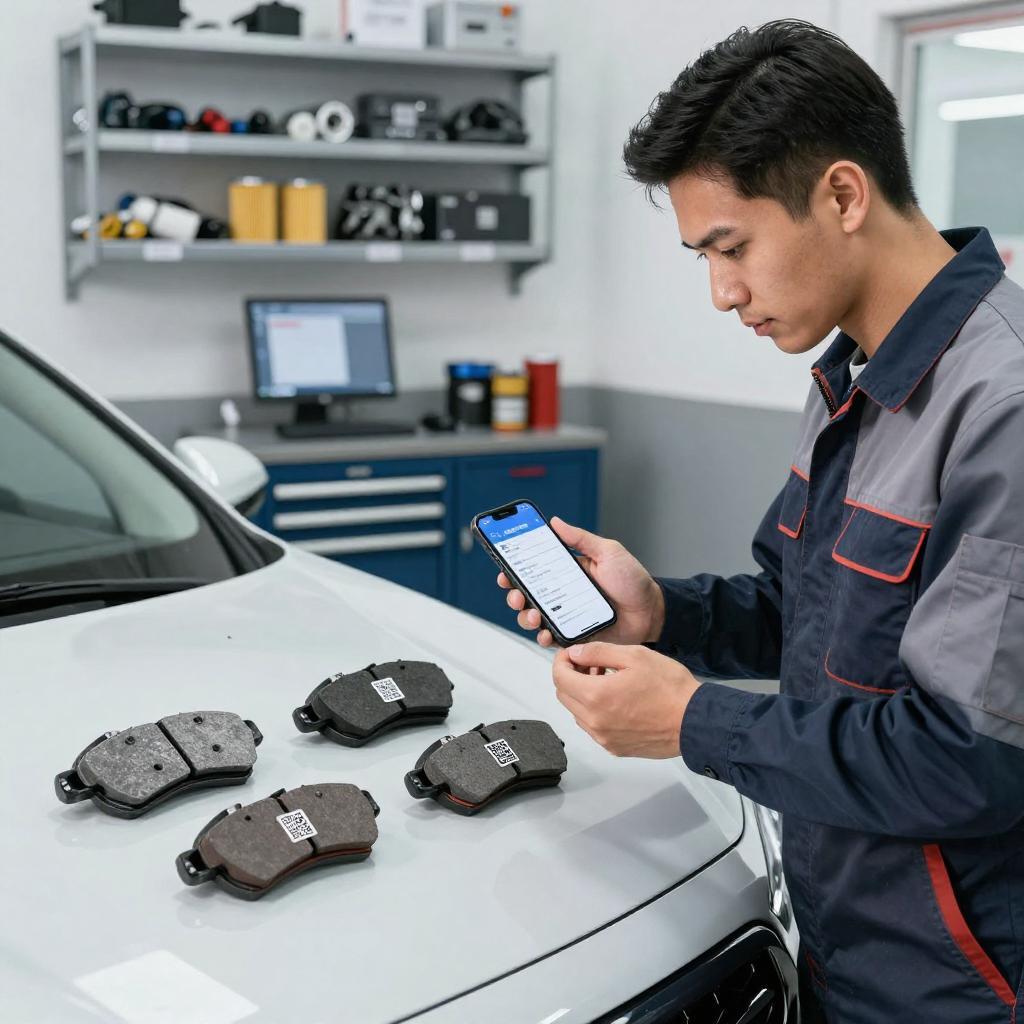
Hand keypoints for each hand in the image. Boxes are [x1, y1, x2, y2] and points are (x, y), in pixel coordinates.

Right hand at [496, 517, 664, 647]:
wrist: (652, 612)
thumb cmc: (633, 581)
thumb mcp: (609, 552)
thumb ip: (581, 539)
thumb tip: (555, 522)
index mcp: (566, 572)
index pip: (533, 570)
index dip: (514, 570)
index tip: (504, 569)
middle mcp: (562, 594)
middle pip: (526, 595)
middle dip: (514, 595)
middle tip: (516, 594)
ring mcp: (566, 616)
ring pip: (533, 618)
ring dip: (525, 616)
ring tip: (533, 614)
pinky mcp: (574, 635)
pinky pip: (552, 638)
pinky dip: (543, 637)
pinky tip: (545, 634)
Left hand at [551, 643, 699, 757]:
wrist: (695, 722)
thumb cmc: (670, 688)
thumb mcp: (635, 656)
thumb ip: (599, 652)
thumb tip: (575, 653)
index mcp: (596, 696)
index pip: (559, 677)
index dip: (562, 661)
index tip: (572, 654)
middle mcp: (595, 721)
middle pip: (564, 696)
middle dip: (571, 676)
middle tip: (591, 664)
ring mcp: (604, 738)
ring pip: (578, 713)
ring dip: (583, 695)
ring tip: (608, 681)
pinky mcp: (615, 748)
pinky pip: (593, 727)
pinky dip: (596, 712)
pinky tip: (617, 700)